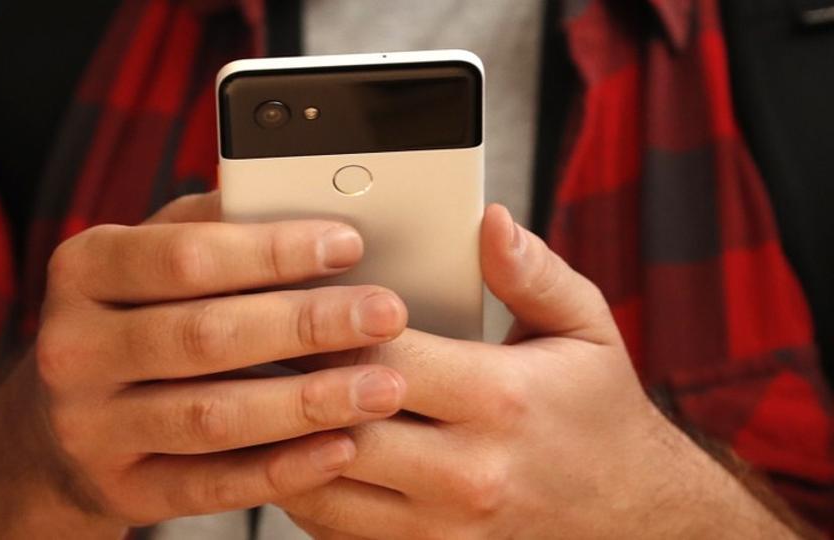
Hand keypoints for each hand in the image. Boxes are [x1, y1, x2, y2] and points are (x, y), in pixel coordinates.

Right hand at [30, 191, 410, 524]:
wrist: (64, 426)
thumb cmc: (132, 320)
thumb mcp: (149, 257)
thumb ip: (210, 227)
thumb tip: (298, 196)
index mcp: (85, 271)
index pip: (185, 257)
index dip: (272, 252)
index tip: (347, 245)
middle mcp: (74, 349)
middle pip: (204, 336)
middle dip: (306, 325)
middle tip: (384, 315)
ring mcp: (91, 427)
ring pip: (212, 417)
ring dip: (307, 403)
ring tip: (381, 388)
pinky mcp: (121, 489)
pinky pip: (212, 485)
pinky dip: (282, 469)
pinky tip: (339, 448)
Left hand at [278, 204, 794, 538]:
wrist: (629, 508)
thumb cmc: (597, 409)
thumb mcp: (585, 326)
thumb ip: (532, 271)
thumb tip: (489, 221)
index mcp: (499, 398)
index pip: (382, 359)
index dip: (327, 329)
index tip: (296, 301)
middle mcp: (468, 471)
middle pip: (341, 425)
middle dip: (288, 384)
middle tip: (253, 345)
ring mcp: (443, 525)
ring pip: (322, 487)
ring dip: (279, 442)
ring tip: (256, 393)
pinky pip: (334, 530)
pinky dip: (301, 488)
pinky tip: (291, 447)